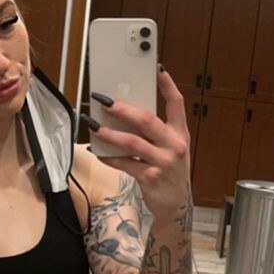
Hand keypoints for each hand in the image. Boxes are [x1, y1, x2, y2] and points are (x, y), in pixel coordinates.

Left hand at [87, 66, 191, 224]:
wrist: (175, 205)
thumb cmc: (169, 171)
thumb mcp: (170, 149)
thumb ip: (156, 133)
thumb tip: (124, 113)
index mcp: (180, 133)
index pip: (177, 104)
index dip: (167, 85)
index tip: (158, 68)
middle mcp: (175, 145)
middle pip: (147, 120)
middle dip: (122, 109)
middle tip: (104, 101)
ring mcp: (163, 162)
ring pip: (132, 142)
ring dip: (109, 133)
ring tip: (93, 125)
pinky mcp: (150, 177)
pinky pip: (124, 163)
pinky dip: (108, 157)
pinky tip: (97, 151)